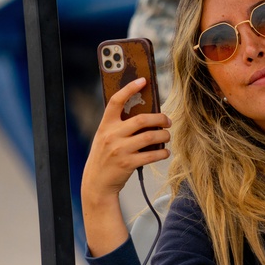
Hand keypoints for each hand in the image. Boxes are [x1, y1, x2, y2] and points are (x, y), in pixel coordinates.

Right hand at [81, 78, 170, 256]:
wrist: (96, 183)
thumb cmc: (105, 156)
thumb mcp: (106, 137)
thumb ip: (120, 126)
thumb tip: (147, 113)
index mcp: (105, 125)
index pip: (116, 101)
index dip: (129, 88)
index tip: (143, 80)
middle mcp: (111, 135)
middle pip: (141, 119)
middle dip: (159, 118)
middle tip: (167, 121)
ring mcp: (119, 150)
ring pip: (150, 136)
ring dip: (164, 136)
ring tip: (167, 136)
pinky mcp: (128, 164)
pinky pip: (152, 155)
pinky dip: (162, 153)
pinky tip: (164, 152)